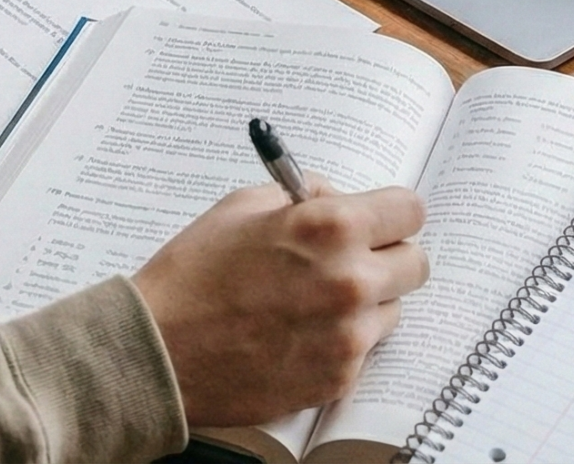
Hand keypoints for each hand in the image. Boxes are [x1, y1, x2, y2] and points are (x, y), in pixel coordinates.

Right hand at [131, 180, 427, 426]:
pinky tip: (297, 334)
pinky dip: (340, 342)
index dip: (393, 213)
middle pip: (416, 264)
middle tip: (352, 261)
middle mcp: (350, 280)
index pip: (411, 210)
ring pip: (391, 310)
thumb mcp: (242, 206)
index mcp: (330, 227)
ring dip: (365, 303)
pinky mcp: (337, 378)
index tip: (382, 220)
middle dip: (387, 257)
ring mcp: (348, 335)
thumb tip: (338, 197)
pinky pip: (362, 350)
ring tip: (312, 302)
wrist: (157, 350)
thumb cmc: (192, 274)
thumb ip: (304, 195)